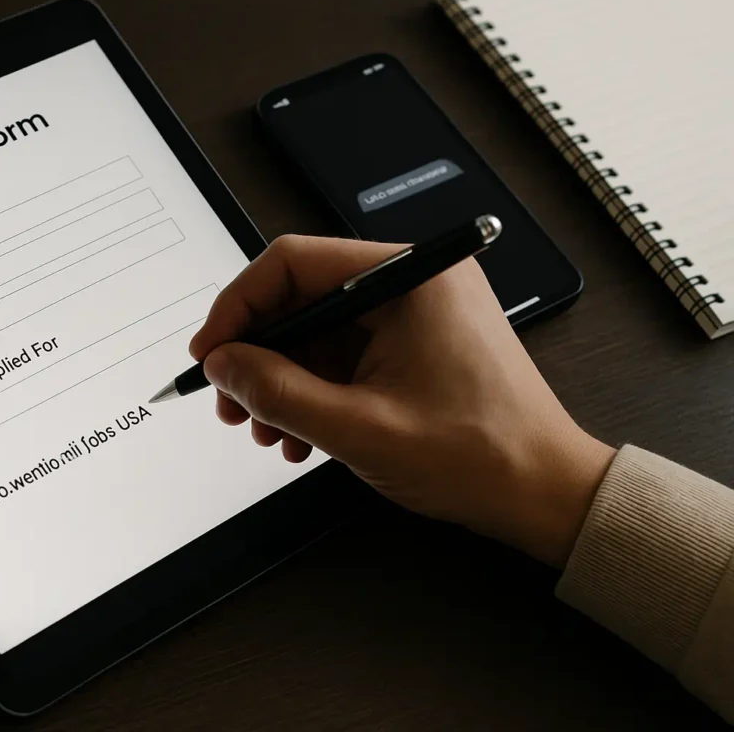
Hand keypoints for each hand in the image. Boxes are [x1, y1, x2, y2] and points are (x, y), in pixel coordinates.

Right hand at [190, 235, 614, 566]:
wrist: (545, 493)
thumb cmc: (481, 455)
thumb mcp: (358, 428)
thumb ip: (277, 392)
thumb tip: (223, 365)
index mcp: (410, 278)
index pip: (294, 263)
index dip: (239, 308)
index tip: (211, 353)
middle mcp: (413, 282)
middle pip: (302, 298)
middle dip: (258, 355)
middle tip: (231, 401)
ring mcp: (415, 313)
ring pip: (317, 331)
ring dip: (282, 381)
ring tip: (267, 430)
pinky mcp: (415, 343)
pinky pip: (344, 354)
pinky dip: (314, 390)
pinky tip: (301, 434)